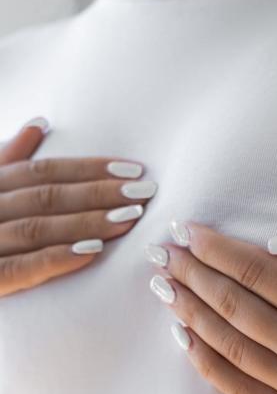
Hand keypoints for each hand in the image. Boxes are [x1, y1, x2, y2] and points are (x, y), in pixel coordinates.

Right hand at [0, 117, 157, 296]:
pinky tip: (93, 252)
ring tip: (130, 218)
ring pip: (36, 228)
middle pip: (44, 196)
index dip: (88, 169)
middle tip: (145, 192)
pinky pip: (18, 268)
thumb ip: (5, 161)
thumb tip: (39, 125)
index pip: (39, 171)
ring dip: (87, 221)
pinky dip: (56, 258)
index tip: (134, 169)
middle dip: (99, 193)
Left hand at [146, 224, 276, 393]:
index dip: (215, 249)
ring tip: (166, 288)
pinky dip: (209, 365)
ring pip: (229, 347)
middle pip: (234, 306)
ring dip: (190, 314)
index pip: (257, 272)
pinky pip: (242, 392)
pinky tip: (188, 340)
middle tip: (162, 254)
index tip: (188, 232)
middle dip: (192, 275)